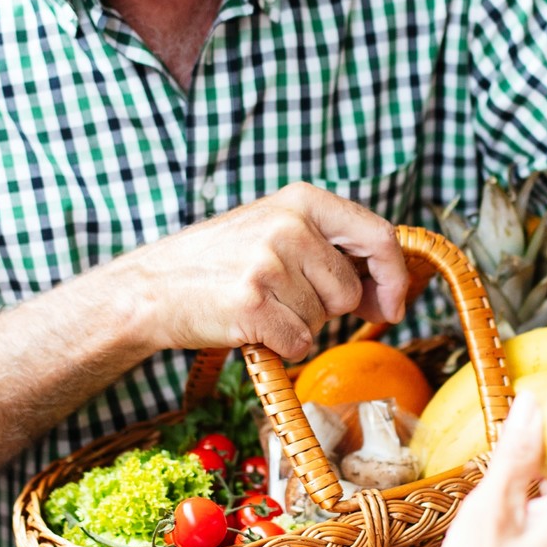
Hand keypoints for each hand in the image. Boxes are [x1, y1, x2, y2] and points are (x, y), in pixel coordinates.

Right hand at [118, 183, 409, 358]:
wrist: (152, 288)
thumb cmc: (220, 262)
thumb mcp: (276, 229)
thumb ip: (331, 247)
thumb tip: (390, 291)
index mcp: (302, 200)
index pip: (378, 235)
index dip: (394, 277)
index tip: (393, 305)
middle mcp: (289, 226)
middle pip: (349, 291)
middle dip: (325, 306)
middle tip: (280, 295)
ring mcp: (270, 264)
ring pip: (323, 321)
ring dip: (297, 324)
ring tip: (258, 303)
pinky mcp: (254, 304)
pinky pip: (299, 343)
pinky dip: (281, 346)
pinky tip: (251, 326)